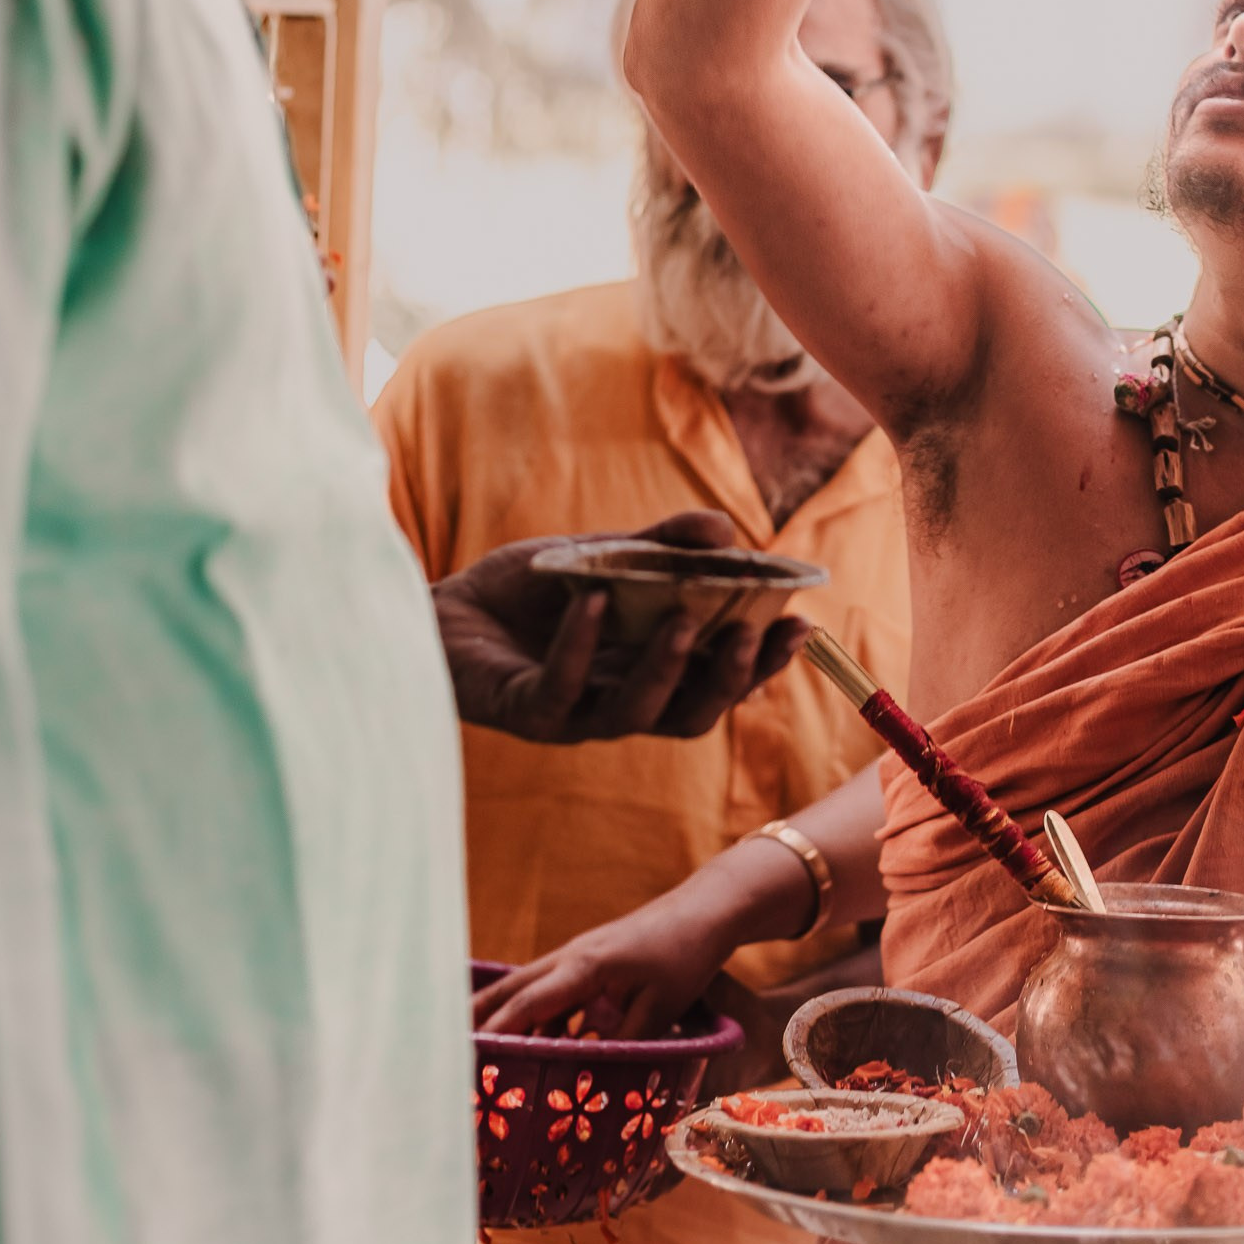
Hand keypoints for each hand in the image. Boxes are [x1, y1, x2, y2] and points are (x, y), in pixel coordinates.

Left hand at [433, 514, 806, 743]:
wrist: (442, 607)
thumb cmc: (529, 591)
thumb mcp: (605, 556)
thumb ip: (663, 545)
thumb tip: (724, 529)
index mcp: (650, 674)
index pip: (719, 681)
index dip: (763, 662)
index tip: (802, 624)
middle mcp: (619, 705)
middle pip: (691, 714)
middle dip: (729, 678)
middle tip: (754, 631)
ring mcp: (572, 715)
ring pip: (635, 715)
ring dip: (666, 668)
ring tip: (683, 617)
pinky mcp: (521, 712)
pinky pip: (559, 689)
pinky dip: (580, 646)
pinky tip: (593, 603)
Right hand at [472, 831, 816, 1037]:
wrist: (703, 911)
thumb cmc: (684, 955)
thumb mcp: (660, 1007)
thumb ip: (624, 1042)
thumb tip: (592, 1075)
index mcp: (586, 965)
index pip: (531, 1000)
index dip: (500, 1028)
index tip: (471, 1051)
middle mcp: (571, 957)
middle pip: (513, 988)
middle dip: (479, 1017)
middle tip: (445, 1047)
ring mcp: (577, 956)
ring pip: (528, 989)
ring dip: (503, 1017)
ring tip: (475, 1051)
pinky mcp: (587, 963)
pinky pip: (551, 992)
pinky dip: (535, 1016)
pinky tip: (533, 1045)